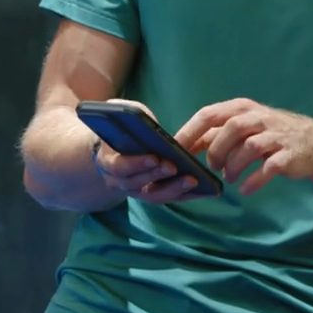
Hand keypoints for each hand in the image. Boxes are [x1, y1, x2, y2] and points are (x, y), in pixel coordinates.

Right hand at [83, 99, 209, 203]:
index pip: (120, 166)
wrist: (118, 148)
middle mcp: (119, 182)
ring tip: (193, 179)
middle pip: (138, 184)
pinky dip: (186, 195)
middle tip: (174, 167)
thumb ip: (129, 114)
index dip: (137, 164)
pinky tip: (204, 189)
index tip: (154, 157)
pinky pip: (170, 198)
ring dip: (174, 188)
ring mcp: (137, 191)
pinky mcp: (154, 195)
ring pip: (154, 196)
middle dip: (157, 175)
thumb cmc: (124, 128)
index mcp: (108, 162)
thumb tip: (141, 118)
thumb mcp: (122, 114)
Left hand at [175, 99, 312, 194]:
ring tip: (230, 178)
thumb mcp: (242, 128)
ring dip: (234, 166)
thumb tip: (182, 145)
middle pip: (230, 128)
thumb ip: (214, 135)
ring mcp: (276, 136)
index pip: (210, 114)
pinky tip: (245, 190)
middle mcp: (259, 118)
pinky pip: (269, 168)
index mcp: (242, 108)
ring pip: (249, 147)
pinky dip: (253, 180)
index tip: (175, 150)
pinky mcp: (288, 155)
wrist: (312, 144)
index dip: (190, 132)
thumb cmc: (269, 136)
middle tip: (213, 167)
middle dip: (216, 151)